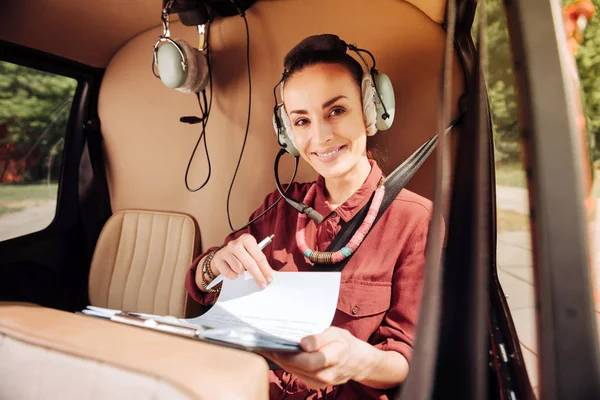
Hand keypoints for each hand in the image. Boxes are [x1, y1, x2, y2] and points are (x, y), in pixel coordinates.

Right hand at [211, 234, 273, 288]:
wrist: (222, 256)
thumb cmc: (240, 255)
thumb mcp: (251, 254)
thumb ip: (260, 262)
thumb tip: (269, 275)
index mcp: (247, 239)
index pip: (259, 257)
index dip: (266, 269)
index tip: (270, 279)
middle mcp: (236, 243)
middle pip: (250, 264)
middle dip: (258, 276)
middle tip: (263, 284)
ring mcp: (226, 251)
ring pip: (239, 269)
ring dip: (242, 273)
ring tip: (241, 270)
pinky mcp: (218, 259)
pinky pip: (230, 274)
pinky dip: (233, 275)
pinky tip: (232, 270)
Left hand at [262, 327, 376, 388]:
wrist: (358, 362)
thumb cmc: (346, 344)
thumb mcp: (336, 334)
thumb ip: (319, 338)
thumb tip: (303, 343)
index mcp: (334, 358)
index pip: (308, 361)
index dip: (290, 354)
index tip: (275, 345)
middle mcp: (326, 375)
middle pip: (297, 367)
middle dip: (279, 356)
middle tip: (262, 344)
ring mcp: (320, 382)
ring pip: (295, 372)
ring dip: (280, 360)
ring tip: (266, 347)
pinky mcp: (314, 384)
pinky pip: (297, 374)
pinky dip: (287, 364)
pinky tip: (278, 355)